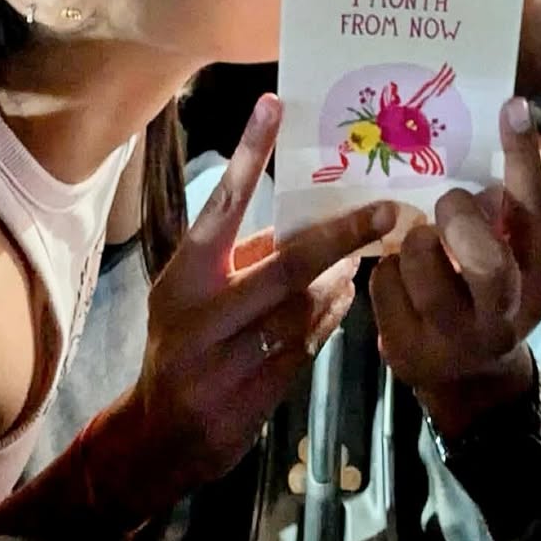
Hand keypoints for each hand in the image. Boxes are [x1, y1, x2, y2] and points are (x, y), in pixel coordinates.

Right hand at [113, 94, 397, 511]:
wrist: (157, 436)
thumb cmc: (184, 341)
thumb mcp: (195, 291)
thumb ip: (240, 256)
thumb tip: (305, 217)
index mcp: (185, 275)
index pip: (220, 203)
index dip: (247, 152)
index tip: (274, 103)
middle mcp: (201, 315)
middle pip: (286, 265)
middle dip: (341, 236)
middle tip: (383, 209)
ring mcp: (224, 362)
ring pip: (306, 308)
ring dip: (344, 280)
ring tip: (368, 253)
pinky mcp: (249, 399)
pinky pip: (306, 348)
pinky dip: (332, 318)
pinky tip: (346, 298)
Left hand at [369, 97, 540, 435]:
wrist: (471, 380)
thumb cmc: (489, 292)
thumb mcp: (511, 258)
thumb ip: (504, 212)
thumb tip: (492, 130)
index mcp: (537, 279)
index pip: (536, 213)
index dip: (523, 159)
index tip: (510, 107)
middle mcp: (504, 314)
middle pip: (484, 258)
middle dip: (456, 216)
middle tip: (447, 205)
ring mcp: (455, 339)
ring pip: (420, 260)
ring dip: (414, 240)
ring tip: (422, 247)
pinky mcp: (408, 352)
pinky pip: (384, 282)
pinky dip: (388, 271)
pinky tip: (403, 282)